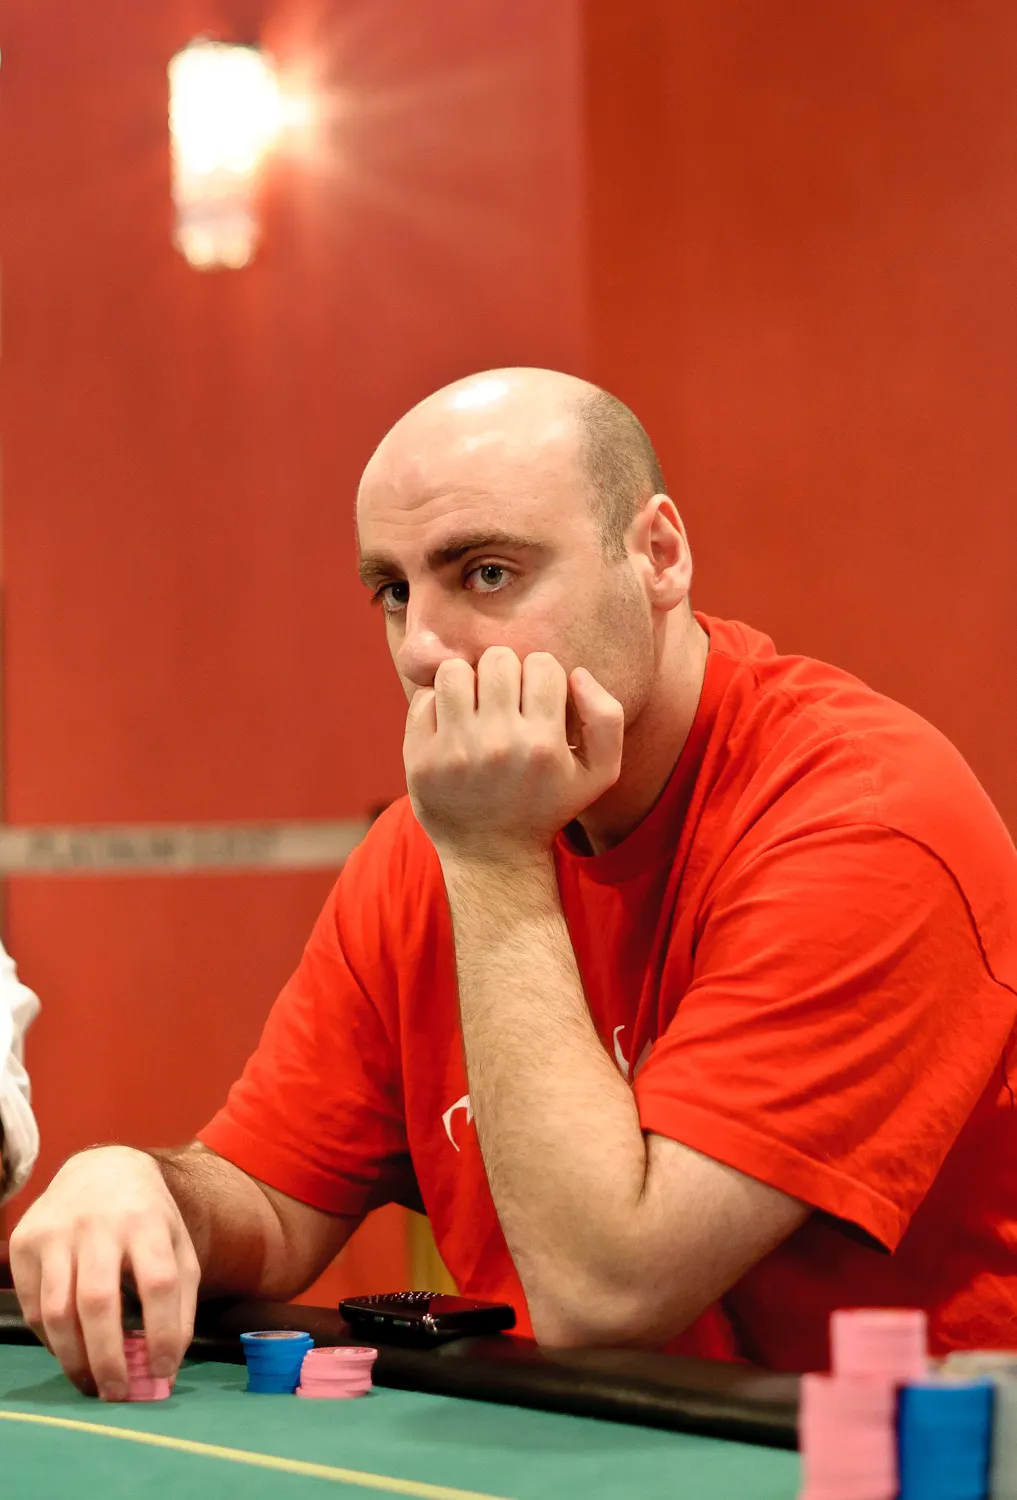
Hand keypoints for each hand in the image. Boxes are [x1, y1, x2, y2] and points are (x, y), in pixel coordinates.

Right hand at [9, 1146, 200, 1399]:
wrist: (100, 1170)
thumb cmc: (146, 1218)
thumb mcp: (178, 1245)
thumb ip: (180, 1302)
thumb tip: (165, 1368)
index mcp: (147, 1220)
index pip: (159, 1282)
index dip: (163, 1332)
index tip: (163, 1372)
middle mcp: (99, 1223)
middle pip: (98, 1301)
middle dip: (107, 1357)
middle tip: (116, 1394)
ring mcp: (56, 1232)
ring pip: (57, 1311)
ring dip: (74, 1359)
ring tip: (91, 1383)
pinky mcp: (24, 1242)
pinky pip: (34, 1306)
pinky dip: (51, 1340)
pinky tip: (70, 1349)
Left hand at [404, 647, 623, 859]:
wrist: (492, 856)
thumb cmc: (547, 806)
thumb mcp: (599, 773)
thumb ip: (606, 717)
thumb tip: (576, 673)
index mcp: (544, 744)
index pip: (542, 664)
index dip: (541, 676)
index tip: (535, 701)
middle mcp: (499, 745)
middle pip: (498, 660)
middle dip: (503, 674)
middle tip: (502, 701)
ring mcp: (454, 751)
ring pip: (454, 671)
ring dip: (466, 683)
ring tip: (473, 706)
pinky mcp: (420, 759)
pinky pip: (424, 698)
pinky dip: (437, 705)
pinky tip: (450, 726)